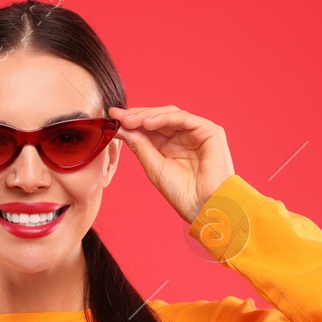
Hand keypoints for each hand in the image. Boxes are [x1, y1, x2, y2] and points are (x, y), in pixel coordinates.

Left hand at [108, 105, 236, 223]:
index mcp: (171, 146)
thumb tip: (120, 128)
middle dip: (136, 116)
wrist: (205, 207)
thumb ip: (139, 145)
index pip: (149, 128)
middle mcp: (184, 137)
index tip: (111, 119)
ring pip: (169, 114)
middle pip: (158, 118)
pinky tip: (147, 123)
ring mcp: (197, 132)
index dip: (131, 122)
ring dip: (147, 116)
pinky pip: (183, 118)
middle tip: (117, 116)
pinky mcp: (210, 131)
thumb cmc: (182, 193)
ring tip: (129, 120)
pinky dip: (165, 118)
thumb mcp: (153, 166)